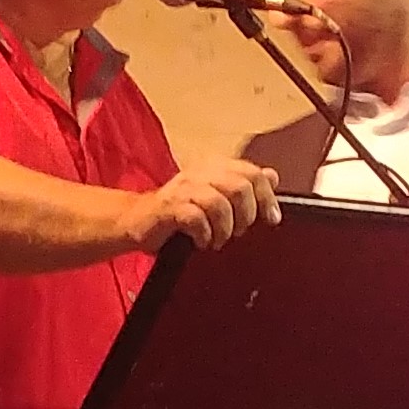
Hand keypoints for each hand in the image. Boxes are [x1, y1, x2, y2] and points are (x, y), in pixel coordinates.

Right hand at [126, 158, 279, 252]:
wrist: (136, 221)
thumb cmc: (178, 213)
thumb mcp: (216, 196)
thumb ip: (244, 185)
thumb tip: (272, 176)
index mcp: (214, 167)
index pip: (252, 173)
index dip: (267, 197)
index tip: (271, 219)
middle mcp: (199, 173)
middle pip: (240, 187)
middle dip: (246, 215)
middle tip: (238, 231)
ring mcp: (183, 189)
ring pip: (220, 203)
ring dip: (225, 229)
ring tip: (219, 239)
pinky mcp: (168, 208)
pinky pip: (196, 219)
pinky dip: (205, 235)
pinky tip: (202, 242)